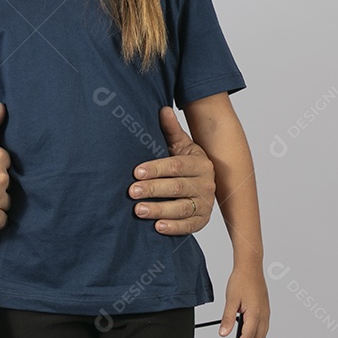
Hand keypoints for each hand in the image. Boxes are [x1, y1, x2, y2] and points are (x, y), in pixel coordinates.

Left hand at [130, 107, 215, 234]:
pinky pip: (189, 226)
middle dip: (153, 189)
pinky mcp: (202, 220)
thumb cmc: (185, 163)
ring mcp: (205, 203)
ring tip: (139, 210)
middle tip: (132, 192)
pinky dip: (174, 227)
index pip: (176, 165)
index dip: (156, 169)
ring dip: (160, 209)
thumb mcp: (180, 146)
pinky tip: (157, 227)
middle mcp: (206, 183)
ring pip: (182, 207)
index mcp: (199, 162)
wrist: (203, 184)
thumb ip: (171, 130)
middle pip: (177, 186)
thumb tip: (162, 109)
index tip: (136, 172)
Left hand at [220, 265, 269, 337]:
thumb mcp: (231, 300)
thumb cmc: (241, 280)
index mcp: (255, 313)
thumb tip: (223, 333)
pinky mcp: (265, 310)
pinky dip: (257, 336)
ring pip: (262, 335)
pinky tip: (249, 337)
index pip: (248, 337)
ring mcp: (266, 313)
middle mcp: (263, 315)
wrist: (250, 267)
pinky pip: (263, 328)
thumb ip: (227, 318)